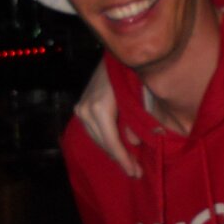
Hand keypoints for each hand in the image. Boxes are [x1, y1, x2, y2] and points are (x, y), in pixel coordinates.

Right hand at [75, 60, 142, 176]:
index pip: (110, 141)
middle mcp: (86, 109)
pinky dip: (106, 140)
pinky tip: (119, 148)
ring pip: (97, 138)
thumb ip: (138, 119)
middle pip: (103, 143)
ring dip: (113, 151)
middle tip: (136, 172)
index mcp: (100, 108)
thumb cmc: (133, 71)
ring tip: (129, 163)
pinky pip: (94, 130)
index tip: (135, 173)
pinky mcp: (82, 106)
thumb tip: (133, 144)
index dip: (123, 159)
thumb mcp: (142, 95)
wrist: (118, 51)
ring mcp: (81, 107)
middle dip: (120, 159)